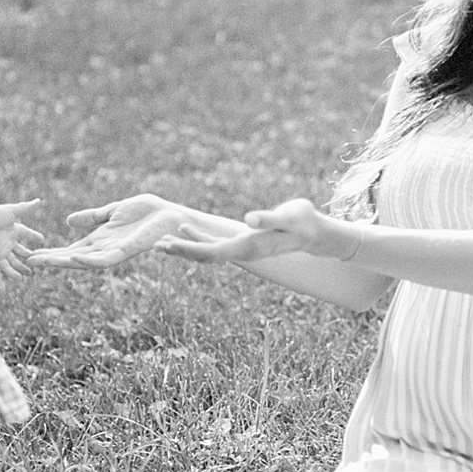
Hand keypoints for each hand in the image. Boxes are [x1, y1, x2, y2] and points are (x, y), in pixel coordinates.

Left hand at [0, 198, 45, 277]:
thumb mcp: (14, 211)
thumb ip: (27, 207)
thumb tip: (39, 201)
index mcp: (13, 228)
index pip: (26, 233)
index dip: (34, 236)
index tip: (42, 240)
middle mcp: (8, 239)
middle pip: (20, 250)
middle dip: (28, 255)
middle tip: (37, 261)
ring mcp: (3, 248)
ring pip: (14, 260)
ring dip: (22, 267)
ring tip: (30, 274)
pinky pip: (5, 266)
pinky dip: (12, 273)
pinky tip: (20, 278)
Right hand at [28, 194, 188, 269]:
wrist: (171, 215)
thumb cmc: (148, 212)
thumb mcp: (113, 211)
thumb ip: (92, 217)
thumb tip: (68, 222)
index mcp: (100, 240)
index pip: (71, 250)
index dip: (52, 253)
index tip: (31, 255)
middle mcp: (105, 249)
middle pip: (73, 258)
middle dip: (52, 260)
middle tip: (28, 262)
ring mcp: (115, 251)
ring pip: (85, 261)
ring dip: (64, 262)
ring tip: (43, 262)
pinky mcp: (128, 250)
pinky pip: (106, 258)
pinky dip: (89, 259)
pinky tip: (74, 257)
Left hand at [157, 198, 357, 263]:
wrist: (317, 234)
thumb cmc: (304, 222)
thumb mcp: (289, 216)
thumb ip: (269, 218)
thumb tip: (248, 219)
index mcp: (248, 246)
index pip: (213, 252)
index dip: (190, 248)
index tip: (170, 245)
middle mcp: (242, 251)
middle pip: (205, 255)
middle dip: (181, 251)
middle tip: (155, 246)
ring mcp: (242, 249)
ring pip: (207, 252)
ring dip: (186, 247)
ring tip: (163, 243)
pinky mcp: (243, 243)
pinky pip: (215, 244)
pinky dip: (198, 239)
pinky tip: (185, 231)